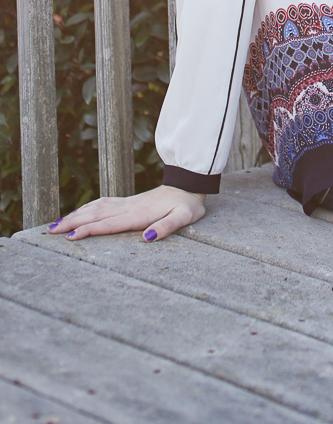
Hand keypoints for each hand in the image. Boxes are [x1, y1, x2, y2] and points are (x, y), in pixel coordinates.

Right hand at [46, 184, 206, 242]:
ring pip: (96, 207)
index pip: (109, 223)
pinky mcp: (128, 201)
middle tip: (52, 233)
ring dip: (76, 215)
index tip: (72, 237)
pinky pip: (103, 203)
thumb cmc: (187, 205)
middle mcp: (128, 207)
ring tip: (57, 225)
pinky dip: (87, 208)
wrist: (189, 185)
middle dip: (73, 223)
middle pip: (95, 214)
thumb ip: (167, 227)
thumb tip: (147, 238)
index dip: (90, 230)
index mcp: (139, 214)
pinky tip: (79, 212)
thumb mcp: (184, 218)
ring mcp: (127, 203)